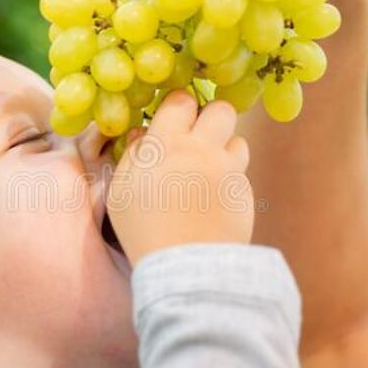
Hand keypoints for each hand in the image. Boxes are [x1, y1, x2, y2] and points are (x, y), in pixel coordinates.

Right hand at [108, 91, 252, 264]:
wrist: (185, 267)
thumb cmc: (144, 230)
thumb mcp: (122, 191)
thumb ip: (134, 156)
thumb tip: (142, 134)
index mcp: (168, 144)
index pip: (182, 101)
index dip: (179, 106)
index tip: (174, 119)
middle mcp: (203, 150)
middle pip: (221, 110)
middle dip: (211, 117)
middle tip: (198, 137)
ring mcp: (228, 171)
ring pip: (238, 141)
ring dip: (224, 149)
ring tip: (208, 171)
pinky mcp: (245, 193)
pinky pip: (240, 175)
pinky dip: (229, 182)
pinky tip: (213, 202)